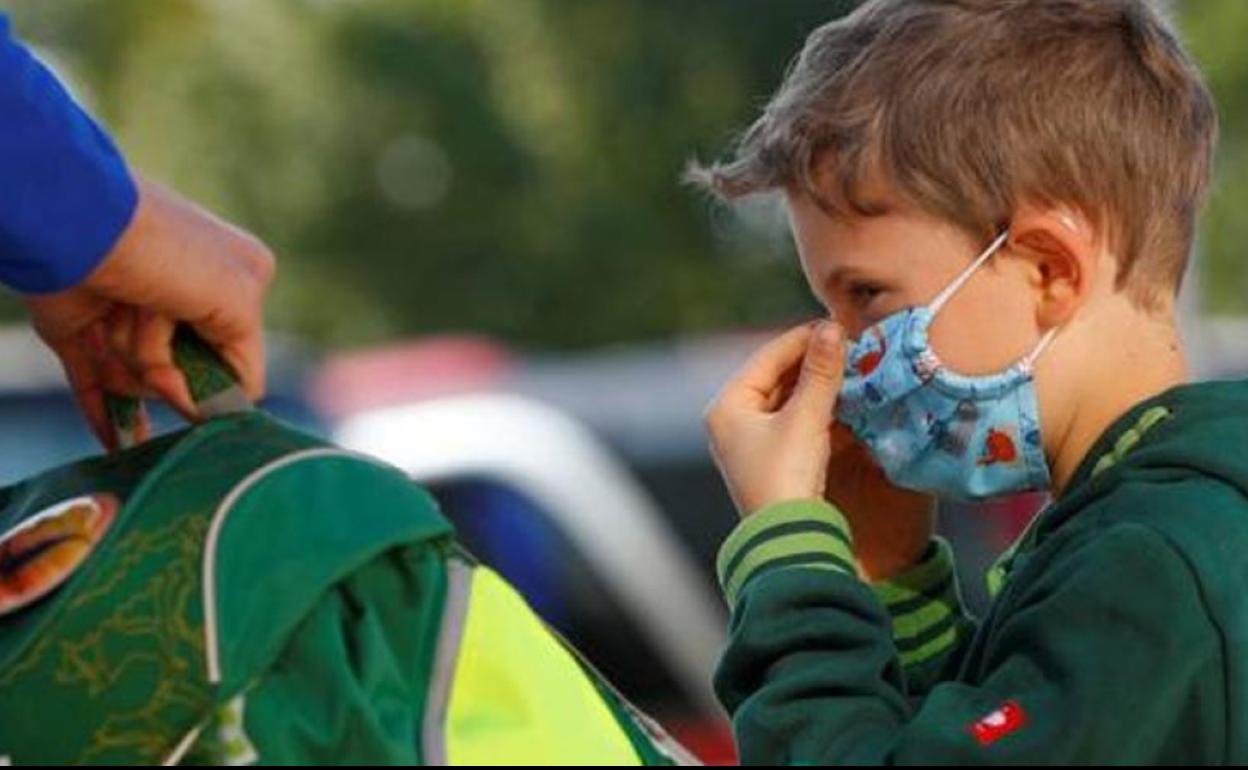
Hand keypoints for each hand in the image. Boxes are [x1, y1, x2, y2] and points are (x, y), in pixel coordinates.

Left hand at [24, 175, 273, 448]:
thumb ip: (247, 360)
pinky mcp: (83, 330)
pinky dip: (106, 417)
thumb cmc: (171, 254)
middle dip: (170, 368)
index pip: (240, 358)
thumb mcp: (239, 299)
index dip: (220, 380)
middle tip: (156, 324)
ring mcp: (131, 317)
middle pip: (188, 372)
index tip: (207, 390)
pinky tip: (120, 445)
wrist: (78, 224)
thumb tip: (234, 406)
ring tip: (119, 312)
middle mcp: (185, 298)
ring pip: (139, 380)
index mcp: (235, 280)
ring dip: (128, 360)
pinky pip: (96, 389)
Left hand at [705, 320, 935, 580]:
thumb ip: (821, 373)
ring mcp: (751, 442)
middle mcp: (732, 421)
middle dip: (814, 362)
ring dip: (820, 386)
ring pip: (789, 399)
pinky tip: (846, 402)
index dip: (803, 339)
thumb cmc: (786, 475)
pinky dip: (820, 410)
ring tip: (853, 369)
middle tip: (850, 346)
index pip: (767, 356)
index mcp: (727, 406)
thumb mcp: (805, 419)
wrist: (787, 539)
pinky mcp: (773, 460)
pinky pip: (796, 421)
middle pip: (777, 376)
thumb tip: (831, 328)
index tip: (837, 326)